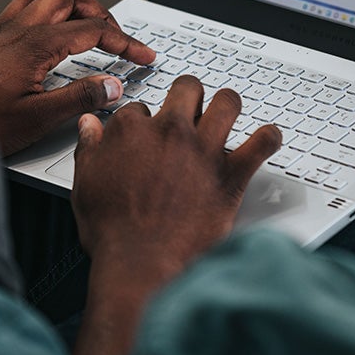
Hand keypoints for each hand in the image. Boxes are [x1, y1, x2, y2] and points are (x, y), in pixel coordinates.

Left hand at [0, 0, 155, 156]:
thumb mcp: (37, 119)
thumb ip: (80, 98)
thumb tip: (112, 85)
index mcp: (36, 43)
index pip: (94, 29)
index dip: (125, 42)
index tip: (143, 56)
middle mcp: (18, 28)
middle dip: (99, 11)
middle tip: (116, 36)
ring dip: (67, 7)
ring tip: (83, 28)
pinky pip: (14, 12)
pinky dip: (37, 17)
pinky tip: (38, 37)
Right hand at [70, 76, 280, 354]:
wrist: (141, 264)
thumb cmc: (113, 230)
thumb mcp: (85, 183)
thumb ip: (89, 148)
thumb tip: (89, 125)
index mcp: (131, 131)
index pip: (139, 108)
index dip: (143, 121)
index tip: (145, 135)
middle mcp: (170, 131)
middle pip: (187, 89)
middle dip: (188, 96)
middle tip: (189, 110)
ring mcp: (203, 150)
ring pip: (227, 102)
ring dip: (228, 106)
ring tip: (226, 113)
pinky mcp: (230, 175)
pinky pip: (261, 144)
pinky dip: (268, 138)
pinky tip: (267, 139)